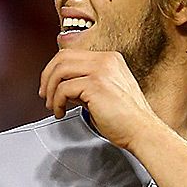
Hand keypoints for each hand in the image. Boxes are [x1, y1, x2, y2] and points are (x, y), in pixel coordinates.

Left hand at [39, 49, 155, 149]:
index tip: (49, 86)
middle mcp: (106, 60)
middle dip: (47, 77)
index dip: (54, 69)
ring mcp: (101, 71)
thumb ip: (83, 85)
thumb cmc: (126, 119)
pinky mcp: (96, 85)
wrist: (142, 132)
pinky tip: (61, 112)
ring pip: (60, 70)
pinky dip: (57, 102)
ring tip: (53, 106)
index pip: (71, 54)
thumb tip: (62, 86)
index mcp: (110, 59)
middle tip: (45, 95)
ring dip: (51, 90)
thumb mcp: (102, 94)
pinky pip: (64, 88)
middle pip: (62, 57)